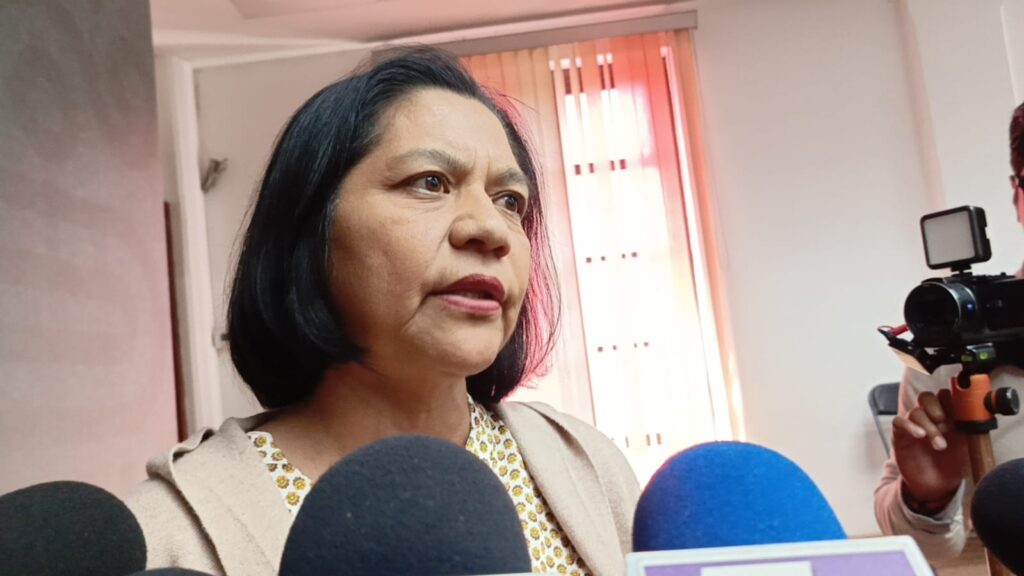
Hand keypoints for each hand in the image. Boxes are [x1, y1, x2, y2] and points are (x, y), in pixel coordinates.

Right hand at [891, 389, 966, 507]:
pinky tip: (920, 436)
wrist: (937, 486)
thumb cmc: (953, 465)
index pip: (945, 395)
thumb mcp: (966, 445)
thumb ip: (968, 427)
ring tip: (940, 445)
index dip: (951, 400)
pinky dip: (909, 426)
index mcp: (946, 415)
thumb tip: (973, 414)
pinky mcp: (900, 435)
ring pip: (915, 412)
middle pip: (926, 397)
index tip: (959, 414)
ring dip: (929, 426)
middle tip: (945, 424)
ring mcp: (913, 425)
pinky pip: (899, 421)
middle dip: (936, 407)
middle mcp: (928, 417)